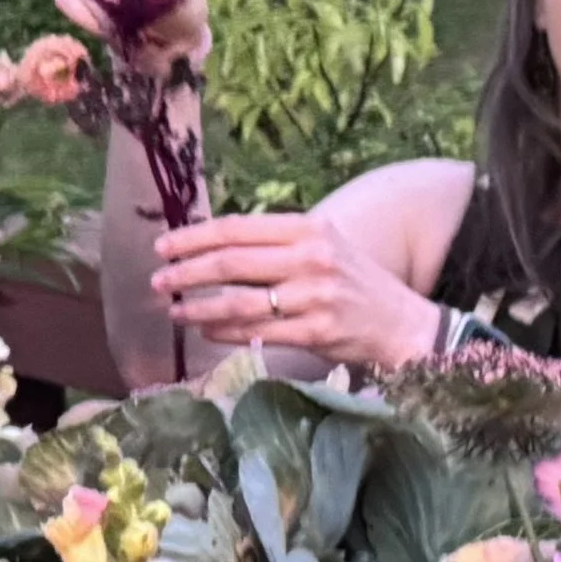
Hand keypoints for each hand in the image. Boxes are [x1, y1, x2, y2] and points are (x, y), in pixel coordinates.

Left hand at [151, 210, 439, 370]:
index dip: (194, 237)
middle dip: (186, 272)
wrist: (402, 323)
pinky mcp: (316, 332)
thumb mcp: (323, 246)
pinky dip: (224, 333)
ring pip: (238, 302)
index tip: (164, 246)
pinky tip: (205, 332)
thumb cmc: (355, 282)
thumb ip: (278, 242)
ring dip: (198, 308)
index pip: (238, 228)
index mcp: (309, 228)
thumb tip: (217, 245)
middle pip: (231, 263)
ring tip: (173, 310)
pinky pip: (257, 333)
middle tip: (158, 280)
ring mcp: (314, 297)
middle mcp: (311, 258)